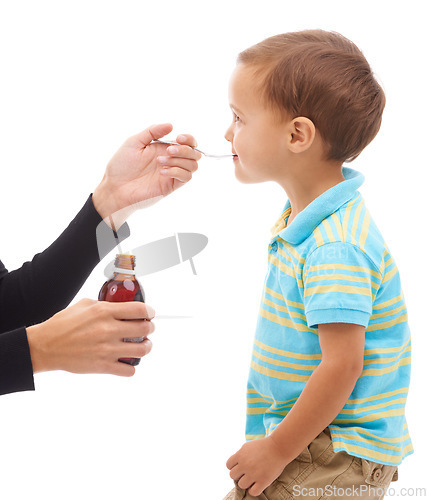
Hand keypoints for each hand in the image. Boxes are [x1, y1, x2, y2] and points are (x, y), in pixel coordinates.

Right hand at [26, 299, 154, 375]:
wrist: (45, 347)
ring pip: (142, 350)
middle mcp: (108, 330)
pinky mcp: (102, 366)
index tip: (150, 314)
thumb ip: (104, 304)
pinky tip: (127, 361)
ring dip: (146, 346)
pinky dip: (132, 366)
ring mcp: (106, 349)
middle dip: (150, 328)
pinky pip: (129, 370)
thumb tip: (120, 306)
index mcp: (104, 312)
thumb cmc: (62, 325)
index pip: (139, 310)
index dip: (149, 311)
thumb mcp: (84, 305)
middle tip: (148, 329)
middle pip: (145, 329)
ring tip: (143, 345)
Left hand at [92, 123, 200, 226]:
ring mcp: (172, 173)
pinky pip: (185, 178)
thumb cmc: (121, 165)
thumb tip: (171, 125)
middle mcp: (171, 160)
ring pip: (193, 166)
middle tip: (168, 151)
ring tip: (160, 162)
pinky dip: (176, 171)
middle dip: (185, 149)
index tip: (179, 138)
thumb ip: (152, 132)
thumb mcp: (134, 142)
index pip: (188, 142)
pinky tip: (161, 171)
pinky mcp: (170, 186)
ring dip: (179, 161)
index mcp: (164, 148)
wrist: (115, 187)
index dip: (189, 139)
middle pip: (194, 154)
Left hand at [226, 437, 290, 496]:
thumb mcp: (247, 446)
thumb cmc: (263, 446)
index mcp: (240, 455)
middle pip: (233, 476)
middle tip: (247, 472)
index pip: (228, 465)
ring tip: (253, 478)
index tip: (241, 466)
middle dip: (239, 474)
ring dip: (246, 482)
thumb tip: (234, 465)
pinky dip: (254, 490)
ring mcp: (254, 474)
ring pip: (241, 485)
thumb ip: (239, 455)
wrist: (278, 447)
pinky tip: (258, 484)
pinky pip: (252, 492)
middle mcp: (245, 465)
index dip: (234, 466)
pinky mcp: (263, 481)